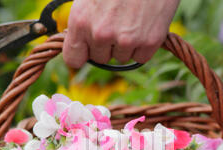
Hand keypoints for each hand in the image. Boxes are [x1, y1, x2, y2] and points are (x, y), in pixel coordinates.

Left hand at [63, 0, 180, 67]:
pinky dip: (143, 45)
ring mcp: (126, 40)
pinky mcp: (149, 42)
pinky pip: (141, 57)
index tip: (88, 49)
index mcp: (80, 21)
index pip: (73, 59)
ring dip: (126, 45)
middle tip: (116, 21)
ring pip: (121, 58)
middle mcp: (101, 34)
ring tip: (132, 18)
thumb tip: (80, 41)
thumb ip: (83, 20)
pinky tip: (144, 24)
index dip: (81, 54)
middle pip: (100, 59)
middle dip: (106, 46)